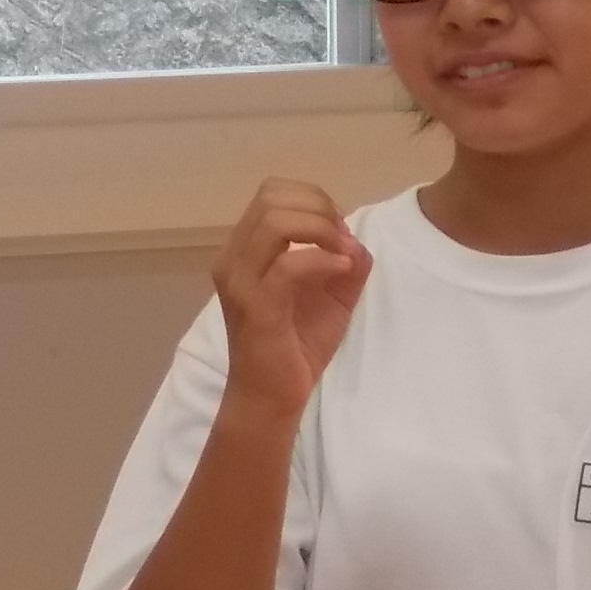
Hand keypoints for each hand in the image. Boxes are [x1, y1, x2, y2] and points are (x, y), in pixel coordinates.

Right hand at [211, 178, 372, 418]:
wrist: (272, 397)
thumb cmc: (296, 346)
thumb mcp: (332, 296)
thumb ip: (345, 261)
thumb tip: (356, 240)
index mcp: (245, 251)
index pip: (271, 193)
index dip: (313, 198)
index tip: (340, 227)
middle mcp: (234, 259)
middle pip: (271, 198)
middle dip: (319, 208)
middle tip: (343, 237)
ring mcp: (240, 282)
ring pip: (275, 222)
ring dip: (320, 228)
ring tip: (343, 253)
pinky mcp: (257, 307)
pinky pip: (288, 264)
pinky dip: (322, 260)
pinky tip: (342, 270)